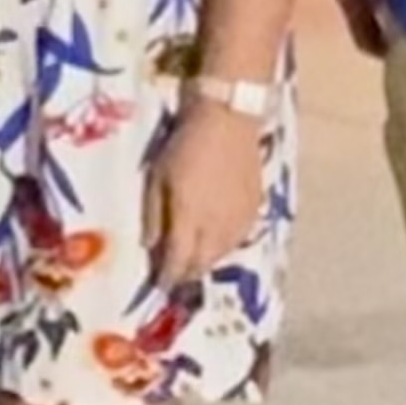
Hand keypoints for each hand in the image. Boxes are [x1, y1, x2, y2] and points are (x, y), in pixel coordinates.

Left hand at [149, 99, 265, 288]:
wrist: (228, 119)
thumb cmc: (184, 145)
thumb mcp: (157, 177)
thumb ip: (153, 216)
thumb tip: (150, 247)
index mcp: (190, 220)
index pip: (177, 263)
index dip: (167, 278)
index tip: (158, 284)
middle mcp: (217, 228)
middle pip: (202, 265)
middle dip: (186, 273)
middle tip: (174, 272)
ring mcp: (240, 220)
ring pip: (222, 255)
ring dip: (205, 261)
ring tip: (193, 257)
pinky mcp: (255, 209)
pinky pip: (238, 239)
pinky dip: (223, 245)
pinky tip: (215, 238)